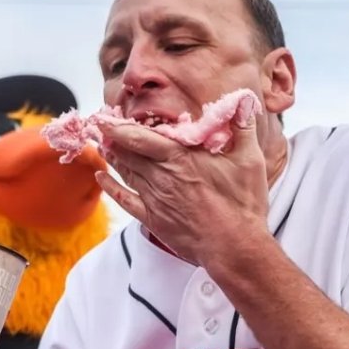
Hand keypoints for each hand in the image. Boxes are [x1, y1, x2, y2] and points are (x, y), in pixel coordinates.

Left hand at [95, 115, 268, 265]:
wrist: (234, 247)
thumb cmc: (242, 204)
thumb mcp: (250, 161)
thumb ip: (243, 128)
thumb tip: (243, 101)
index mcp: (179, 157)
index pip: (139, 137)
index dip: (118, 126)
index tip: (103, 117)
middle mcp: (161, 176)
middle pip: (128, 153)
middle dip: (111, 139)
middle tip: (99, 127)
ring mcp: (155, 199)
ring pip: (125, 173)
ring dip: (111, 158)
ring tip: (101, 145)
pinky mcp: (154, 219)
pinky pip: (125, 200)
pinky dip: (110, 188)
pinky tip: (100, 178)